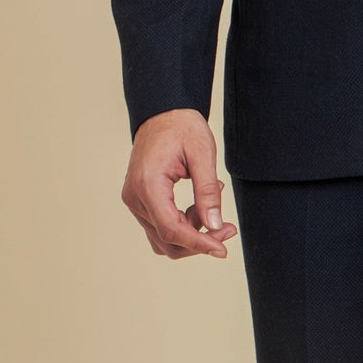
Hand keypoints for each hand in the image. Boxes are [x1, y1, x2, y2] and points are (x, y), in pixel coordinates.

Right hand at [121, 109, 238, 258]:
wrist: (163, 113)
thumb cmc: (182, 128)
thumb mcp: (203, 154)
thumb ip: (208, 192)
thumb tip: (214, 225)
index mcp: (148, 184)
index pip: (171, 229)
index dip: (198, 243)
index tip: (222, 249)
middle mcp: (135, 197)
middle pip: (166, 240)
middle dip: (198, 241)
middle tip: (228, 230)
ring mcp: (134, 201)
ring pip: (162, 237)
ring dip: (191, 234)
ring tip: (213, 210)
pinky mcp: (139, 201)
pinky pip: (160, 225)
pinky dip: (182, 224)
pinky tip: (200, 206)